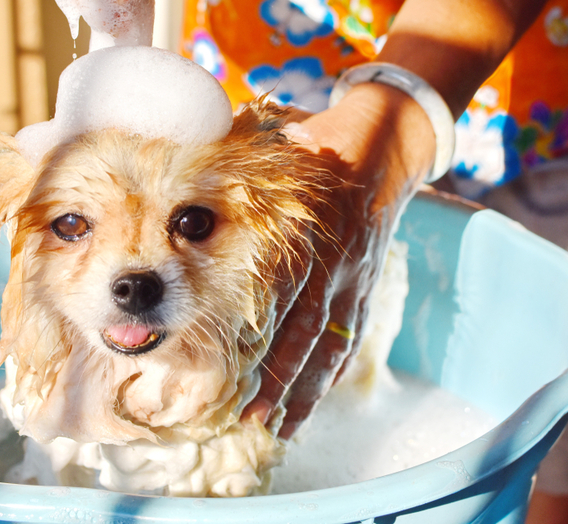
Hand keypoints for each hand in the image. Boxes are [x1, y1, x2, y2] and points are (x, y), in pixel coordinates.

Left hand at [241, 82, 435, 438]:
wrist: (387, 140)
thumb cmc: (320, 141)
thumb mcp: (279, 143)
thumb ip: (233, 156)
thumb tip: (180, 153)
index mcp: (306, 230)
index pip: (280, 293)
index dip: (261, 336)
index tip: (234, 372)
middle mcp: (334, 261)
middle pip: (307, 331)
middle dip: (282, 379)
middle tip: (255, 419)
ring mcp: (355, 277)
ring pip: (332, 343)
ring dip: (308, 388)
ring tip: (284, 426)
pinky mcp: (367, 285)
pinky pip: (352, 334)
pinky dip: (333, 370)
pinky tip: (315, 398)